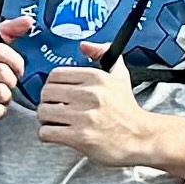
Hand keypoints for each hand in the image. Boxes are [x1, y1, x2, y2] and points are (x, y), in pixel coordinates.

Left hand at [29, 50, 150, 168]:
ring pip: (43, 113)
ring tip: (56, 122)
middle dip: (48, 103)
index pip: (55, 75)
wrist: (141, 137)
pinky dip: (47, 135)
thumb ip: (103, 54)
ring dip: (46, 120)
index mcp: (96, 77)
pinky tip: (58, 134)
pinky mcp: (80, 137)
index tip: (58, 94)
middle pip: (46, 93)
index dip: (52, 85)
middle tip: (55, 109)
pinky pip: (47, 132)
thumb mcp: (120, 76)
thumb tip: (84, 45)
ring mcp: (84, 116)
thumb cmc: (127, 110)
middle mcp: (90, 94)